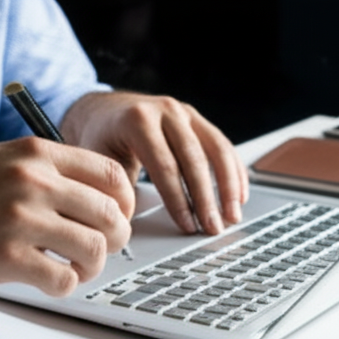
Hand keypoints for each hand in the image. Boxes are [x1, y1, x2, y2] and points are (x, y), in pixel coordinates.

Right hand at [0, 137, 133, 295]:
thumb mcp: (1, 159)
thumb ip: (47, 170)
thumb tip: (98, 196)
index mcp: (35, 153)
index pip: (111, 174)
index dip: (124, 202)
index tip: (115, 217)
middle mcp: (33, 180)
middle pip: (111, 214)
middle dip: (113, 239)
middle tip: (97, 249)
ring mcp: (20, 218)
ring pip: (94, 248)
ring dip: (91, 266)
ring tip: (73, 267)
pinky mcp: (7, 256)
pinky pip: (64, 279)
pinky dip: (64, 286)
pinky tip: (48, 280)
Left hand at [62, 92, 248, 234]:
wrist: (102, 111)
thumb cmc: (100, 139)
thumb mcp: (98, 162)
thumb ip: (116, 188)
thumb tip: (132, 224)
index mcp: (138, 120)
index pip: (165, 166)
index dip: (178, 200)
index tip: (188, 226)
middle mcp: (166, 111)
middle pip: (194, 158)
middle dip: (206, 198)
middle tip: (213, 228)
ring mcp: (184, 113)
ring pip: (217, 149)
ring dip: (228, 186)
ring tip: (232, 216)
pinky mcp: (197, 120)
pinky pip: (222, 145)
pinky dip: (234, 171)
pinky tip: (239, 195)